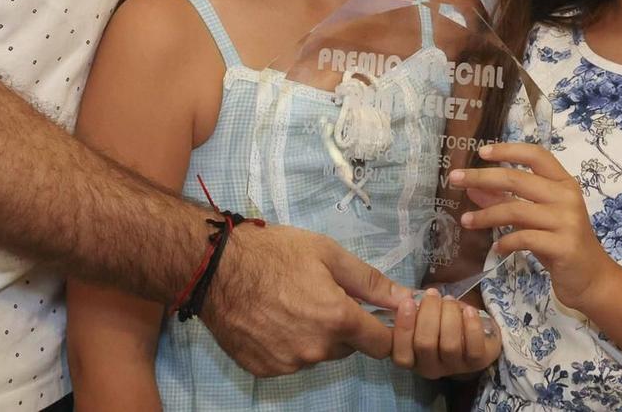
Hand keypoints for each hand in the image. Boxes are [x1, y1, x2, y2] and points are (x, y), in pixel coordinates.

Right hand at [200, 223, 406, 376]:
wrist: (215, 268)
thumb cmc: (274, 252)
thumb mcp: (327, 253)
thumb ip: (370, 280)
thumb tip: (406, 298)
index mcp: (338, 320)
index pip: (382, 344)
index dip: (382, 329)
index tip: (373, 316)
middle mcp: (317, 349)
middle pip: (347, 347)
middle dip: (342, 326)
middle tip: (318, 296)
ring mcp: (289, 363)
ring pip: (317, 354)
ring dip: (314, 336)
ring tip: (289, 304)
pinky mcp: (265, 370)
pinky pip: (289, 360)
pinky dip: (286, 344)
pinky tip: (270, 319)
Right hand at [390, 287, 499, 378]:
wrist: (471, 327)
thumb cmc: (438, 316)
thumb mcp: (420, 310)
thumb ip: (409, 307)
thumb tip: (404, 298)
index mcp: (410, 358)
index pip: (401, 355)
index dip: (403, 329)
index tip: (408, 302)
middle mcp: (429, 368)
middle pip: (425, 345)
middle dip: (429, 313)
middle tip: (432, 294)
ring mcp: (453, 367)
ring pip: (449, 346)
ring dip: (449, 316)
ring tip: (449, 300)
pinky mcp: (476, 363)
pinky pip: (474, 349)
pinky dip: (471, 326)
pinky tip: (469, 310)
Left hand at [451, 142, 615, 313]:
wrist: (592, 279)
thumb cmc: (561, 243)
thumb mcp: (535, 219)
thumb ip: (507, 201)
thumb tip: (474, 188)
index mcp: (564, 183)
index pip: (536, 155)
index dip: (508, 150)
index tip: (481, 152)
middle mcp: (567, 197)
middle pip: (517, 178)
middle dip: (482, 177)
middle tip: (455, 179)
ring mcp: (567, 221)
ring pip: (516, 210)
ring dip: (486, 215)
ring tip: (466, 221)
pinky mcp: (563, 246)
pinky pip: (524, 238)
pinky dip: (505, 242)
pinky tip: (496, 247)